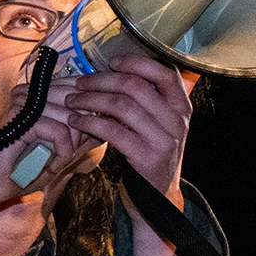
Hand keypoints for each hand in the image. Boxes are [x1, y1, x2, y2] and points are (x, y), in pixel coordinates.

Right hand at [0, 82, 99, 232]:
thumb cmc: (25, 166)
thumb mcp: (62, 147)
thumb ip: (82, 131)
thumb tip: (108, 116)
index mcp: (38, 93)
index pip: (77, 87)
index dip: (89, 112)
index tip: (83, 137)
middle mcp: (31, 92)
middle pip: (79, 101)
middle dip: (82, 132)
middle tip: (68, 153)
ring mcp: (25, 103)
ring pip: (71, 117)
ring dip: (71, 147)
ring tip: (56, 162)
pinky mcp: (22, 118)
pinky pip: (60, 131)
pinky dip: (62, 152)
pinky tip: (52, 164)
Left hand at [63, 55, 196, 205]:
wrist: (157, 193)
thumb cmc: (149, 149)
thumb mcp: (157, 122)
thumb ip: (145, 98)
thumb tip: (111, 69)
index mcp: (182, 106)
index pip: (165, 73)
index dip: (136, 62)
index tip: (112, 61)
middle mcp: (177, 120)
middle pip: (136, 86)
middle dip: (102, 81)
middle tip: (80, 83)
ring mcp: (164, 139)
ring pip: (122, 106)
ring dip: (91, 100)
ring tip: (73, 100)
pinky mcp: (147, 157)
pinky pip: (113, 131)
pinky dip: (90, 121)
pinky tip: (76, 120)